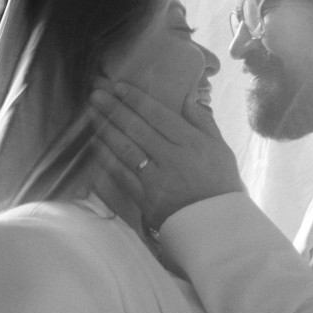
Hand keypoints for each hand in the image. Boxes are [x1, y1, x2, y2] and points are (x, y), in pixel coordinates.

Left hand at [88, 80, 245, 229]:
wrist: (217, 225)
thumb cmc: (220, 183)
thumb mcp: (220, 148)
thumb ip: (202, 121)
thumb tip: (186, 96)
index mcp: (191, 142)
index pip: (158, 114)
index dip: (136, 99)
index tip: (119, 86)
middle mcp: (171, 157)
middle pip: (137, 128)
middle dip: (114, 109)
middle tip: (96, 94)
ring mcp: (156, 179)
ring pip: (126, 149)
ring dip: (106, 130)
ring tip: (91, 115)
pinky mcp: (145, 199)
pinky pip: (122, 175)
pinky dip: (107, 160)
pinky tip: (97, 146)